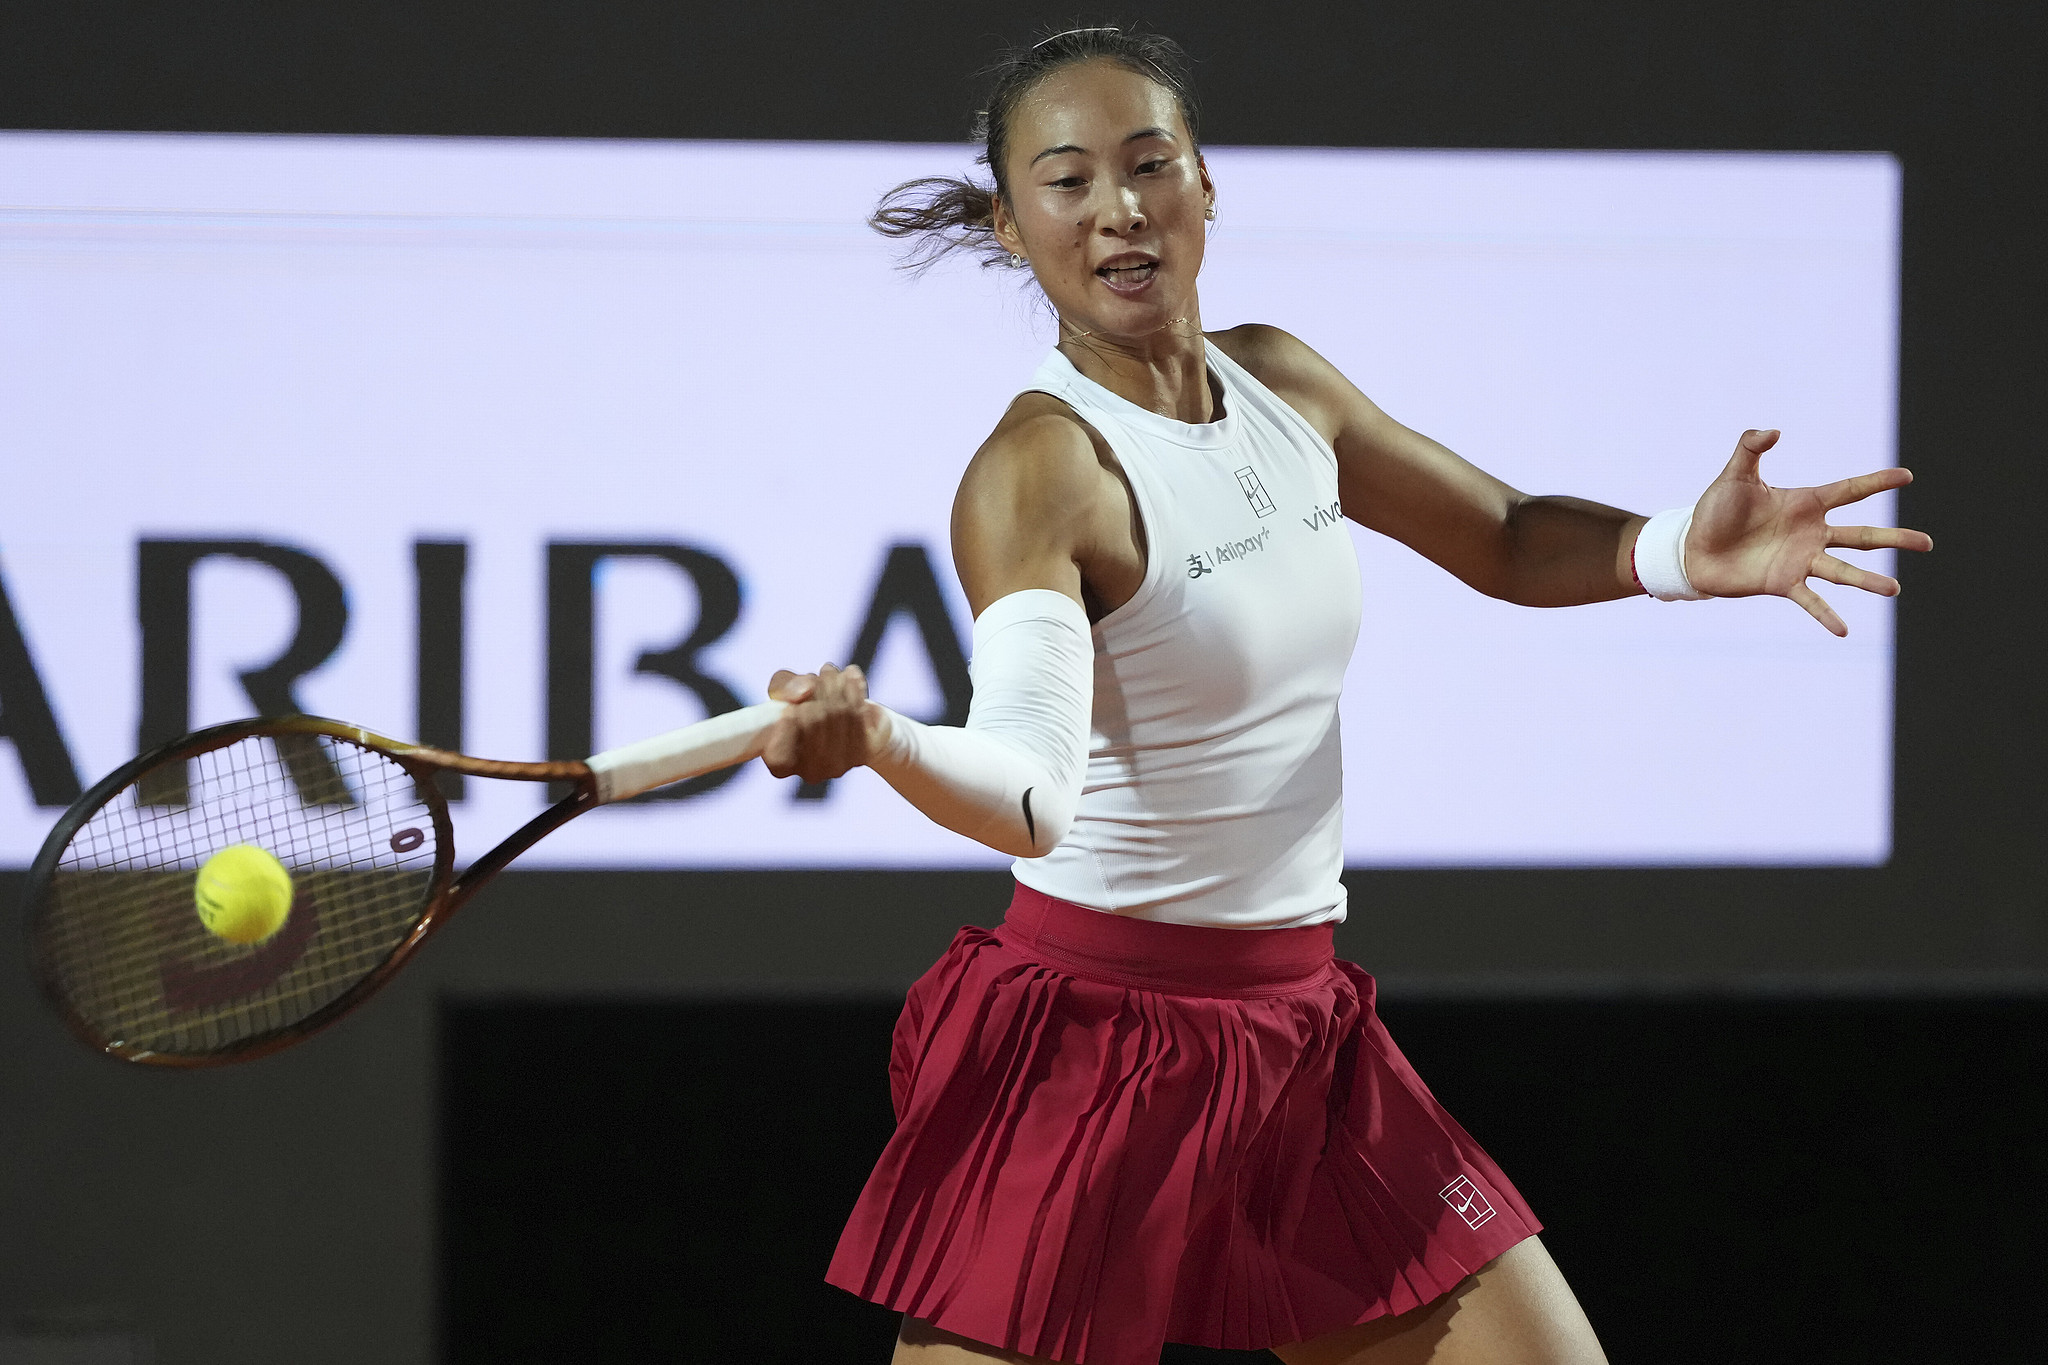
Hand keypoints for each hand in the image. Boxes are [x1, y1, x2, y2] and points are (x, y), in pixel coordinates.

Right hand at [761, 664, 889, 782]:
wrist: (840, 712)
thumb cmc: (799, 702)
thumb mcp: (782, 689)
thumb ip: (784, 687)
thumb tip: (803, 692)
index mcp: (780, 765)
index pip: (780, 758)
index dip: (785, 729)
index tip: (789, 707)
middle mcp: (809, 773)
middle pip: (814, 722)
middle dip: (817, 689)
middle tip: (820, 671)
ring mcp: (838, 767)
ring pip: (838, 715)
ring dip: (835, 685)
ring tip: (830, 671)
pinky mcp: (861, 755)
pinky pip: (858, 715)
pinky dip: (854, 691)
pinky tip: (850, 675)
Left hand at [1684, 429, 1933, 635]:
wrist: (1693, 548)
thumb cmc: (1715, 510)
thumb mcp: (1734, 475)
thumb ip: (1750, 446)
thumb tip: (1774, 430)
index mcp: (1805, 503)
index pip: (1850, 490)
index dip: (1877, 482)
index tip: (1907, 477)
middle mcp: (1811, 533)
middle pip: (1861, 536)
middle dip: (1894, 539)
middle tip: (1927, 544)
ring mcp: (1800, 560)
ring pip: (1843, 570)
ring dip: (1867, 581)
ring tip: (1894, 589)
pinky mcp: (1783, 583)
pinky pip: (1810, 601)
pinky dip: (1825, 615)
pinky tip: (1843, 631)